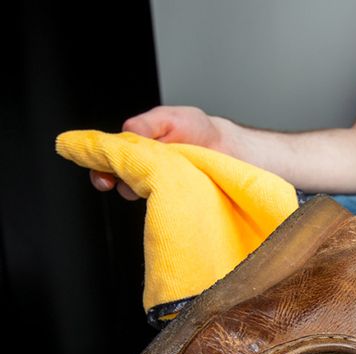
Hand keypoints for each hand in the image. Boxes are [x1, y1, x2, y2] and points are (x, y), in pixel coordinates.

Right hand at [90, 106, 227, 199]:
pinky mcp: (171, 197)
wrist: (226, 146)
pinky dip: (160, 195)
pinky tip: (171, 187)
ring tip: (158, 175)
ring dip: (138, 186)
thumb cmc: (196, 128)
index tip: (101, 172)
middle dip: (107, 180)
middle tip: (114, 181)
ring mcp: (154, 183)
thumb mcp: (169, 118)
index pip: (104, 156)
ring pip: (132, 191)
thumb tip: (126, 132)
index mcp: (134, 145)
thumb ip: (145, 123)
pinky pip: (158, 202)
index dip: (98, 164)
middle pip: (111, 177)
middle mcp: (139, 166)